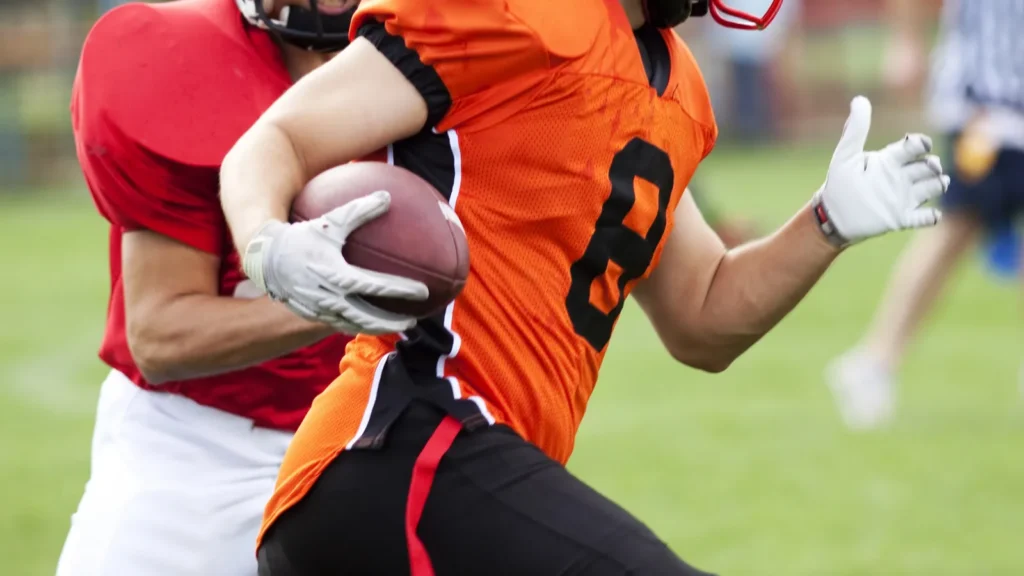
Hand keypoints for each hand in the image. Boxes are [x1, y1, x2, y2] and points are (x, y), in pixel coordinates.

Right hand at [241, 190, 428, 334]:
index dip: (400, 290)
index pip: (375, 286)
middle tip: (412, 322)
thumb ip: (359, 210)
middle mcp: (329, 297)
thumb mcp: (330, 221)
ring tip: (396, 327)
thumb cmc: (301, 236)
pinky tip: (370, 323)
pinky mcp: (312, 315)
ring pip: (354, 325)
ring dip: (376, 328)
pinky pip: (339, 325)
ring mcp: (320, 309)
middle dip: (391, 322)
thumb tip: (387, 196)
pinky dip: (358, 326)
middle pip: (367, 317)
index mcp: (336, 274)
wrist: (265, 257)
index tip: (422, 292)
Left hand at [813, 96, 949, 246]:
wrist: (832, 215)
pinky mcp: (901, 218)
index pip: (913, 148)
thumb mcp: (845, 156)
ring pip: (933, 187)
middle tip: (930, 167)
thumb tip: (860, 99)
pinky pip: (924, 217)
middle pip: (928, 167)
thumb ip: (855, 130)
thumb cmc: (839, 184)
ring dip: (939, 184)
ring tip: (939, 183)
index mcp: (890, 160)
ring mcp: (903, 197)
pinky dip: (932, 216)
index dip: (920, 143)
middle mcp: (900, 177)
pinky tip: (934, 214)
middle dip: (933, 165)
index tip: (919, 144)